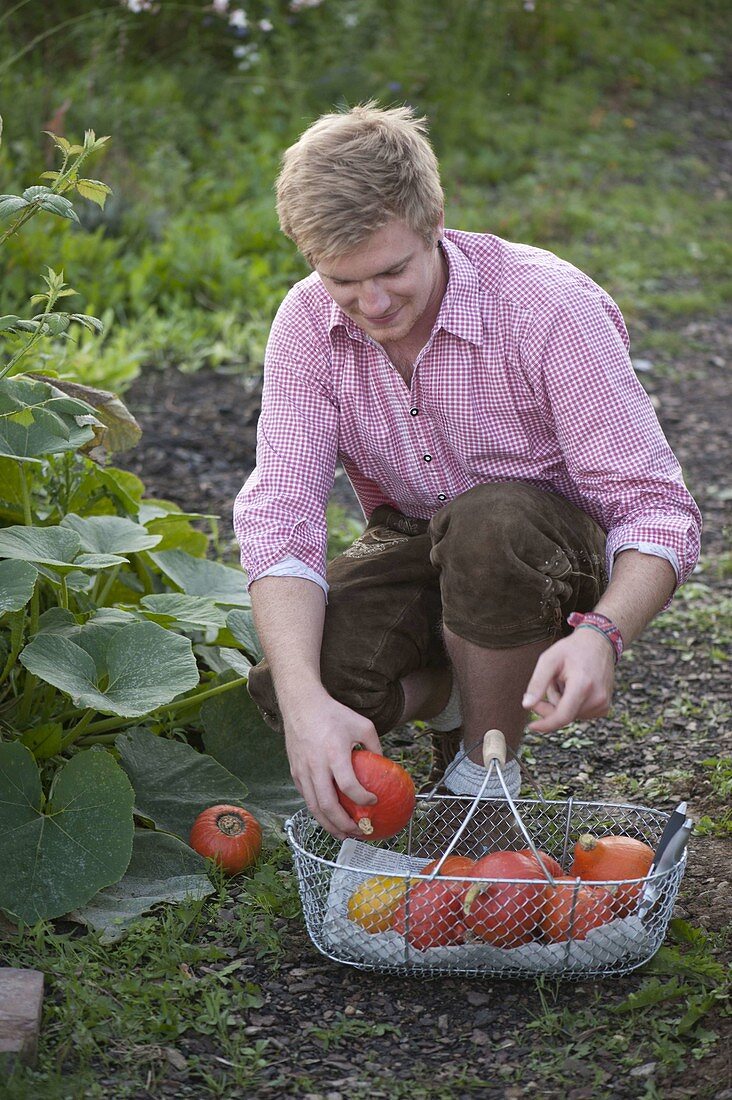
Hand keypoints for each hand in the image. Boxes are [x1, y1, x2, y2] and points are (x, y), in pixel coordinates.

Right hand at [284, 693, 381, 837]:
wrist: (301, 704)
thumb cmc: (333, 713)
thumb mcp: (362, 725)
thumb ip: (375, 746)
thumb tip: (384, 765)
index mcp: (334, 754)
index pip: (348, 786)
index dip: (362, 799)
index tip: (374, 801)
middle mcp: (316, 766)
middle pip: (328, 805)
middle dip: (343, 824)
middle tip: (358, 832)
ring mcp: (302, 771)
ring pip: (314, 807)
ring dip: (329, 825)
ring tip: (343, 834)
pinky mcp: (295, 773)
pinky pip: (307, 798)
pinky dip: (318, 812)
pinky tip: (329, 817)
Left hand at [522, 628, 615, 733]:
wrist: (598, 643)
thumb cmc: (572, 649)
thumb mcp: (549, 660)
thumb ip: (537, 683)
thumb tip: (526, 705)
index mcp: (583, 685)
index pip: (563, 716)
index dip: (545, 724)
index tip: (532, 726)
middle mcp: (596, 698)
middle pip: (563, 716)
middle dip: (549, 705)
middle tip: (547, 684)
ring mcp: (603, 704)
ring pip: (570, 715)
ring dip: (561, 702)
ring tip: (565, 681)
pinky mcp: (604, 707)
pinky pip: (579, 713)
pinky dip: (571, 704)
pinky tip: (574, 687)